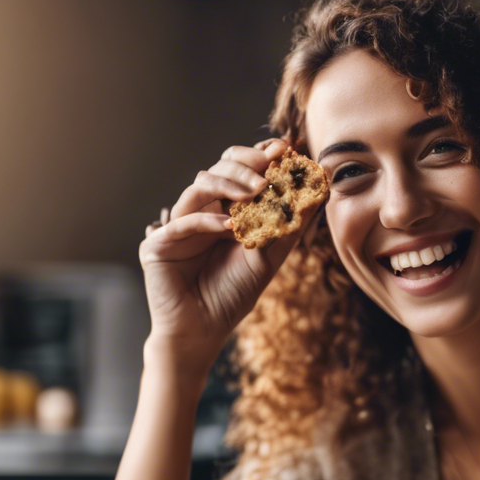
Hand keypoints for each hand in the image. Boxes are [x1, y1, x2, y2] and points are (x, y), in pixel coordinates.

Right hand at [138, 138, 314, 377]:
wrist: (202, 331)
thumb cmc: (232, 295)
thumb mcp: (269, 257)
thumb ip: (289, 225)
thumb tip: (320, 189)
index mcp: (226, 209)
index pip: (243, 172)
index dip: (262, 155)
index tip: (286, 148)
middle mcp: (202, 209)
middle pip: (220, 167)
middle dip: (247, 162)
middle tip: (270, 166)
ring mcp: (179, 223)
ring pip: (201, 183)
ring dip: (230, 182)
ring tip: (256, 191)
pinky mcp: (159, 242)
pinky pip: (184, 221)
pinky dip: (208, 219)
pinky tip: (230, 226)